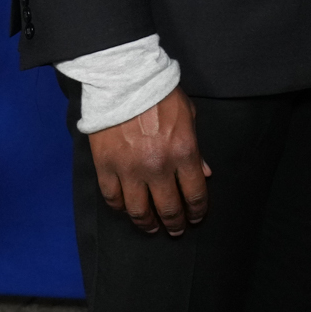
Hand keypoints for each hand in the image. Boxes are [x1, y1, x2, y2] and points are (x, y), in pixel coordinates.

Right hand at [86, 87, 210, 234]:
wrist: (125, 82)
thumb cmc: (162, 96)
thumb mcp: (189, 117)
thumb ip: (197, 149)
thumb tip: (204, 175)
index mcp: (183, 153)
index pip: (194, 193)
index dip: (197, 211)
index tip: (196, 218)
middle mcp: (158, 167)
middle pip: (168, 207)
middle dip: (175, 222)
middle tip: (176, 229)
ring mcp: (129, 169)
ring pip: (138, 210)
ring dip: (147, 223)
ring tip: (152, 228)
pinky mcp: (105, 167)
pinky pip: (112, 198)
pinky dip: (120, 208)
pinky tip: (126, 210)